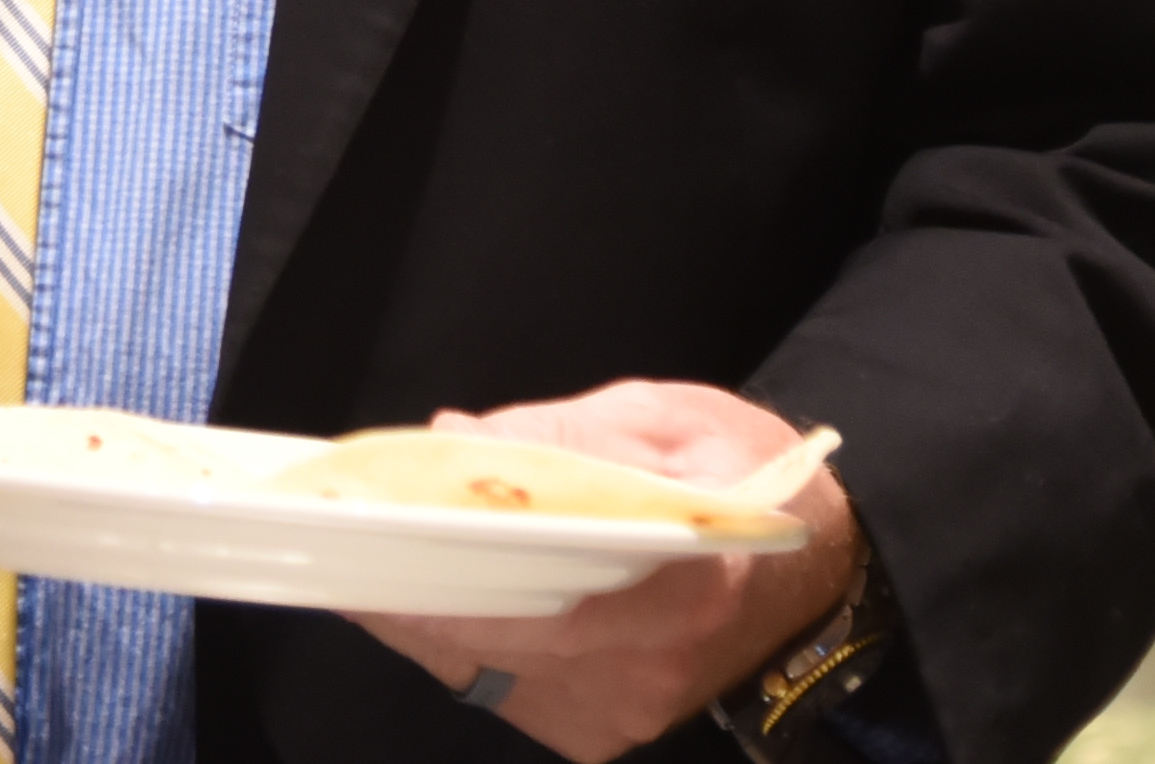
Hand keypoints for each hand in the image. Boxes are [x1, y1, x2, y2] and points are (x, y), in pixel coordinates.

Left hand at [343, 381, 858, 757]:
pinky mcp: (598, 731)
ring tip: (371, 552)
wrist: (815, 576)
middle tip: (338, 537)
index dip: (440, 568)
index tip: (369, 535)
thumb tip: (452, 439)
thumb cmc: (747, 480)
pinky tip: (433, 591)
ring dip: (422, 613)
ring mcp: (621, 713)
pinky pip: (498, 686)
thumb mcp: (667, 421)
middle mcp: (647, 667)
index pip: (538, 595)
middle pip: (491, 639)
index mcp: (684, 583)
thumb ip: (559, 433)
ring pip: (481, 669)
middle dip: (404, 587)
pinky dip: (458, 638)